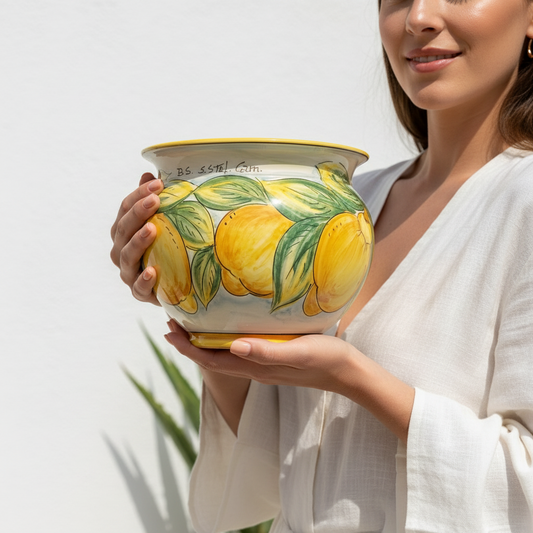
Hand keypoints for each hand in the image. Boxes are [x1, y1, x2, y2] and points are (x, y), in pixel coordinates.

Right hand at [110, 173, 163, 304]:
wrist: (174, 285)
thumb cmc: (166, 248)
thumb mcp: (164, 223)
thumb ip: (153, 201)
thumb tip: (150, 174)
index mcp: (123, 232)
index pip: (125, 209)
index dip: (138, 194)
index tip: (158, 183)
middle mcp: (121, 251)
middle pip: (123, 229)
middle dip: (138, 212)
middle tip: (156, 199)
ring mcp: (129, 272)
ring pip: (127, 256)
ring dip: (138, 241)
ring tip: (152, 229)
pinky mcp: (140, 293)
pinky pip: (139, 288)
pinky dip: (144, 280)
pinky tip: (153, 271)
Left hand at [165, 319, 414, 442]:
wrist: (347, 372)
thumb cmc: (324, 359)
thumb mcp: (298, 352)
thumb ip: (267, 352)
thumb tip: (233, 346)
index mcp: (254, 366)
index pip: (211, 360)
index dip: (187, 348)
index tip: (169, 331)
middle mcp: (254, 367)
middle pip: (212, 359)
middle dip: (189, 344)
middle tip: (172, 323)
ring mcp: (263, 364)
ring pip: (224, 356)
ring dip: (204, 343)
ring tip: (191, 325)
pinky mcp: (273, 358)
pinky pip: (239, 351)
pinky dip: (223, 341)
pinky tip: (228, 327)